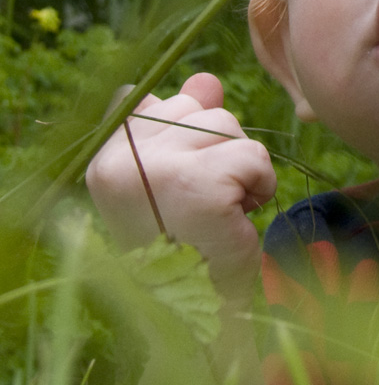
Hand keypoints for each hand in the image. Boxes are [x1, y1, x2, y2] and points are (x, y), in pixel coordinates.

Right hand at [86, 73, 276, 304]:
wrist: (194, 315)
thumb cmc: (182, 243)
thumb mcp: (175, 176)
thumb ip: (184, 123)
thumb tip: (206, 79)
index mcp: (103, 157)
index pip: (141, 98)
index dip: (176, 127)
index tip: (175, 178)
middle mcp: (118, 159)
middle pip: (194, 104)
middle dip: (214, 147)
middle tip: (197, 203)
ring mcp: (157, 168)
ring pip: (227, 125)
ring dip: (239, 166)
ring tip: (217, 211)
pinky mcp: (200, 183)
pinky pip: (253, 157)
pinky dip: (259, 185)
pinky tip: (238, 218)